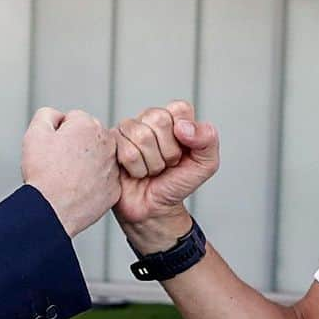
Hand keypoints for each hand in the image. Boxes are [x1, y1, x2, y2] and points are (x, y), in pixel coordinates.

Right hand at [22, 107, 120, 237]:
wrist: (52, 209)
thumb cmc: (43, 174)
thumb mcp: (35, 132)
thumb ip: (47, 114)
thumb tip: (58, 117)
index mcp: (88, 125)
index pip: (73, 120)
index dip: (58, 134)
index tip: (53, 148)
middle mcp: (107, 143)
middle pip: (88, 138)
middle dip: (76, 146)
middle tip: (59, 163)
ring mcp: (113, 167)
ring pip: (97, 159)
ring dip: (85, 164)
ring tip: (68, 177)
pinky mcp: (114, 188)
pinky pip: (103, 180)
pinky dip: (92, 183)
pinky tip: (77, 189)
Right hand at [113, 100, 219, 251]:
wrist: (154, 209)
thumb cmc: (176, 183)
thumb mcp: (206, 164)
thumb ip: (208, 140)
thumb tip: (183, 127)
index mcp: (172, 118)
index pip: (180, 108)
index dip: (185, 134)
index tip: (183, 151)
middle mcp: (148, 119)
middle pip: (159, 119)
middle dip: (168, 151)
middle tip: (166, 164)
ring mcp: (127, 131)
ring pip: (142, 136)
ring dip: (152, 163)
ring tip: (151, 170)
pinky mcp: (110, 144)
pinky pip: (127, 152)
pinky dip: (137, 170)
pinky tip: (136, 173)